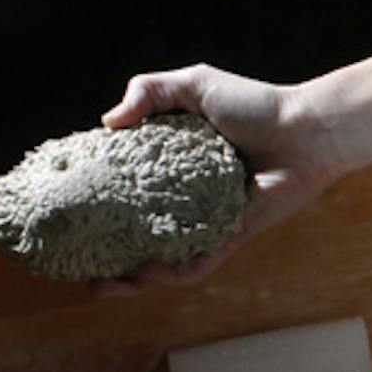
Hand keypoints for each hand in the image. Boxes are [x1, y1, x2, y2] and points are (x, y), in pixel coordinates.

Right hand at [93, 64, 339, 292]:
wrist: (306, 130)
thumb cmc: (255, 104)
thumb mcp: (193, 85)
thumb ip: (148, 91)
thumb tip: (106, 122)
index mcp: (173, 170)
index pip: (126, 194)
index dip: (96, 207)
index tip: (65, 214)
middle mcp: (186, 201)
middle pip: (139, 238)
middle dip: (107, 261)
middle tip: (78, 269)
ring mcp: (208, 223)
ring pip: (165, 262)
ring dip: (133, 280)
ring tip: (104, 286)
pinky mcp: (232, 237)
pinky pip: (199, 264)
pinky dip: (172, 273)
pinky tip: (147, 274)